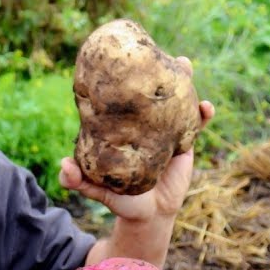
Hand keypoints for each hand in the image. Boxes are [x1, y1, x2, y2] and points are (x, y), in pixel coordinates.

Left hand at [59, 58, 214, 222]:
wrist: (149, 214)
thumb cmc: (121, 199)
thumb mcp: (98, 188)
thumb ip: (79, 181)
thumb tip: (63, 167)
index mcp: (123, 126)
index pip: (124, 97)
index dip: (126, 77)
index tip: (129, 57)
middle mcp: (144, 123)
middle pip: (152, 91)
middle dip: (159, 68)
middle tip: (165, 55)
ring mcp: (165, 129)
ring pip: (177, 100)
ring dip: (184, 82)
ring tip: (186, 66)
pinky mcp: (184, 142)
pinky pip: (195, 124)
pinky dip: (202, 114)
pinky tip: (206, 108)